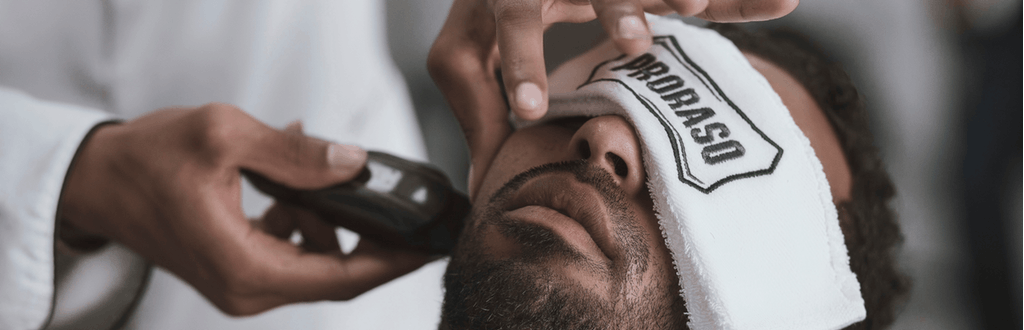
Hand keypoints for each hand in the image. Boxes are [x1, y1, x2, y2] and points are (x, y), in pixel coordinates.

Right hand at [58, 104, 428, 314]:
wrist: (96, 181)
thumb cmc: (146, 161)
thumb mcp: (224, 137)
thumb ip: (296, 154)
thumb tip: (354, 162)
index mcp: (246, 269)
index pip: (341, 279)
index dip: (393, 262)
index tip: (429, 243)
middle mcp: (247, 290)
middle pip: (336, 274)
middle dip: (371, 236)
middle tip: (399, 201)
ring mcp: (242, 285)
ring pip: (316, 259)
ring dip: (328, 217)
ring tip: (310, 169)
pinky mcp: (238, 270)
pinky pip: (292, 250)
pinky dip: (302, 218)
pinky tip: (291, 181)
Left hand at [428, 0, 797, 199]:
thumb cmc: (487, 15)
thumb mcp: (466, 55)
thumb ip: (475, 102)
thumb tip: (484, 177)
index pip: (511, 16)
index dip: (521, 60)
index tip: (531, 109)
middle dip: (615, 6)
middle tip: (635, 43)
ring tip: (697, 5)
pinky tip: (781, 0)